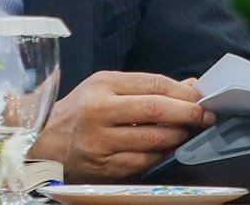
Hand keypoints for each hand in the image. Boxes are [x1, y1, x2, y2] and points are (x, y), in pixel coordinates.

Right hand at [28, 70, 215, 181]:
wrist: (43, 139)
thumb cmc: (80, 110)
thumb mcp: (106, 88)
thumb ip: (146, 86)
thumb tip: (190, 85)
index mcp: (102, 84)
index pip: (153, 84)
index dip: (182, 92)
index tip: (201, 98)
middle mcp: (99, 110)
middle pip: (155, 109)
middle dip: (188, 113)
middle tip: (207, 116)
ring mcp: (101, 140)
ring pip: (153, 138)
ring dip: (178, 136)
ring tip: (188, 132)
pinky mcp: (103, 165)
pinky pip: (143, 161)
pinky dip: (161, 154)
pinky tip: (168, 149)